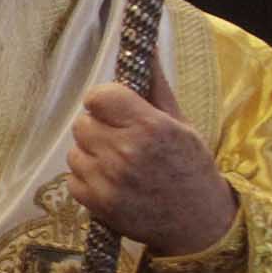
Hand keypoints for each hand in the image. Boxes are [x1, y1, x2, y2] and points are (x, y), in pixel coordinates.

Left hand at [67, 71, 236, 256]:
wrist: (199, 224)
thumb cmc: (191, 168)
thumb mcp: (181, 124)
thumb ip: (156, 87)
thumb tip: (146, 49)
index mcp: (149, 127)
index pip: (99, 96)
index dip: (104, 101)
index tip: (116, 110)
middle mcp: (125, 152)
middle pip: (82, 123)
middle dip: (98, 127)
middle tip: (120, 139)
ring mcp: (108, 181)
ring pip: (75, 150)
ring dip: (91, 153)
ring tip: (118, 162)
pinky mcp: (96, 204)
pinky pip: (72, 177)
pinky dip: (87, 178)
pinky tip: (111, 181)